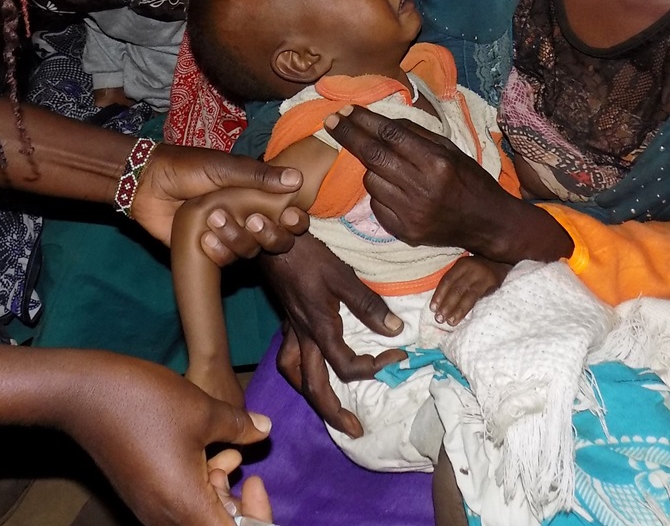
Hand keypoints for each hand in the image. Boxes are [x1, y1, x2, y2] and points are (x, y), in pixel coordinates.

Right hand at [61, 355, 272, 525]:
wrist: (86, 393)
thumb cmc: (146, 402)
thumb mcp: (204, 411)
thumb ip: (240, 428)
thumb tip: (265, 431)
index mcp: (185, 507)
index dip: (253, 515)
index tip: (256, 482)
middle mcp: (163, 517)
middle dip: (237, 502)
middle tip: (243, 462)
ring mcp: (149, 507)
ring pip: (196, 515)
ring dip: (218, 489)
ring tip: (226, 451)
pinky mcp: (140, 493)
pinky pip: (179, 503)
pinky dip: (199, 483)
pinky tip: (206, 450)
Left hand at [131, 144, 302, 244]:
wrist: (149, 184)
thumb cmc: (189, 168)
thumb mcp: (226, 167)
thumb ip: (260, 176)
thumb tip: (297, 179)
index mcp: (257, 195)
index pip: (289, 214)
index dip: (294, 220)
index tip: (287, 216)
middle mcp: (249, 217)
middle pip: (277, 240)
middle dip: (270, 234)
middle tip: (253, 220)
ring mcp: (230, 236)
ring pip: (251, 251)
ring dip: (237, 237)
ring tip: (215, 218)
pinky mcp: (210, 251)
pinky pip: (226, 261)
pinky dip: (219, 250)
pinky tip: (204, 238)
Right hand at [261, 234, 405, 436]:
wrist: (271, 239)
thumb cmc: (307, 255)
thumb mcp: (343, 276)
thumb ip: (369, 305)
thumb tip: (396, 330)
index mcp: (320, 329)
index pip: (347, 366)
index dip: (375, 368)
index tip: (398, 356)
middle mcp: (303, 337)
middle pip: (314, 387)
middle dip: (333, 413)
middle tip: (354, 430)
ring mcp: (292, 331)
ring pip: (295, 375)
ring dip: (311, 394)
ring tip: (326, 405)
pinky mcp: (287, 321)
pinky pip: (288, 357)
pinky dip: (298, 370)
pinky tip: (308, 367)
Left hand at [324, 106, 569, 261]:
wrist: (488, 223)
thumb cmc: (470, 180)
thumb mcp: (451, 150)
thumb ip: (417, 135)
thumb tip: (381, 121)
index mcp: (436, 162)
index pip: (390, 134)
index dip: (364, 120)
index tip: (345, 110)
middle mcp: (422, 187)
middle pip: (373, 155)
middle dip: (348, 135)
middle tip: (332, 121)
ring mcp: (411, 212)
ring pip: (370, 180)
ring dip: (371, 169)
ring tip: (387, 167)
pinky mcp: (405, 231)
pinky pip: (376, 205)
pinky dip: (380, 193)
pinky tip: (396, 191)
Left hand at [430, 256, 510, 326]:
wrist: (505, 265)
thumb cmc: (481, 271)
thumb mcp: (467, 270)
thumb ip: (456, 281)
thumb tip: (439, 303)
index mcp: (463, 264)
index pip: (447, 280)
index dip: (439, 294)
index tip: (433, 308)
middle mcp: (473, 268)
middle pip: (457, 288)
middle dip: (447, 305)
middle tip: (439, 319)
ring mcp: (484, 276)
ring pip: (468, 295)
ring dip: (458, 310)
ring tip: (450, 322)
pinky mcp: (494, 285)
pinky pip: (480, 299)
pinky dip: (471, 309)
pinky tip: (465, 317)